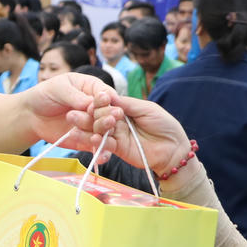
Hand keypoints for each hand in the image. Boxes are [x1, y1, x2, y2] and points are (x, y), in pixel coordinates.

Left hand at [22, 72, 120, 149]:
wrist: (32, 115)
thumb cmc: (45, 95)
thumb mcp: (59, 88)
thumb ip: (75, 96)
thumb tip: (91, 103)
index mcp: (93, 89)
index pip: (106, 95)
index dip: (106, 102)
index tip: (104, 106)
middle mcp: (97, 108)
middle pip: (108, 114)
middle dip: (107, 119)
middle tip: (107, 122)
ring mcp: (93, 124)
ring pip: (104, 132)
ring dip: (103, 136)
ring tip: (97, 138)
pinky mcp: (87, 140)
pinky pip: (96, 147)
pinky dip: (100, 152)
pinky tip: (100, 157)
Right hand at [74, 93, 191, 175]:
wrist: (174, 149)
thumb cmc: (164, 125)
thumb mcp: (147, 109)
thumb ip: (127, 104)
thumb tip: (109, 96)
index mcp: (124, 109)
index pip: (106, 104)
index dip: (98, 103)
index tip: (90, 101)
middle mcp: (118, 121)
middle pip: (98, 118)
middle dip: (86, 116)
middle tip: (72, 114)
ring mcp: (117, 136)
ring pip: (98, 131)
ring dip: (87, 129)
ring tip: (74, 127)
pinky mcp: (118, 149)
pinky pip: (104, 145)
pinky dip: (97, 142)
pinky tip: (91, 138)